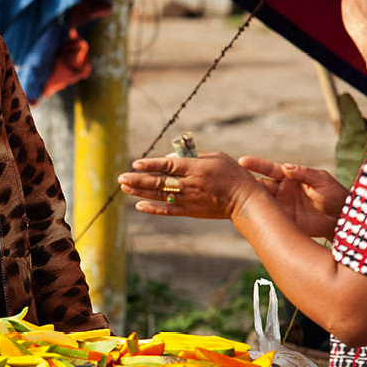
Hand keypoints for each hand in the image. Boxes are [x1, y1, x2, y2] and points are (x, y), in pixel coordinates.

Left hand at [117, 152, 261, 219]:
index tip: (135, 163)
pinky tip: (139, 205)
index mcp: (196, 168)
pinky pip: (168, 210)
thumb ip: (193, 156)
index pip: (168, 165)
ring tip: (124, 187)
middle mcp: (190, 184)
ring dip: (140, 191)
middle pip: (159, 181)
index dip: (150, 164)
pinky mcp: (190, 211)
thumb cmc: (232, 174)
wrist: (245, 200)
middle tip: (121, 178)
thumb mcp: (216, 157)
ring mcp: (189, 199)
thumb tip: (170, 159)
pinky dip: (153, 208)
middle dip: (138, 179)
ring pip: (160, 195)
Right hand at [237, 156, 347, 237]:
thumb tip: (285, 167)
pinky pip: (267, 219)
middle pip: (259, 185)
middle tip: (231, 181)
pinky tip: (246, 216)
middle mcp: (281, 190)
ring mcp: (280, 206)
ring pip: (259, 202)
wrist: (342, 219)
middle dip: (245, 183)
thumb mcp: (321, 181)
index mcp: (289, 177)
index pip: (269, 169)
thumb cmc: (334, 195)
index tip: (242, 161)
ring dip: (248, 200)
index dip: (256, 165)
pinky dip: (257, 217)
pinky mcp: (282, 221)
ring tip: (232, 199)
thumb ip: (304, 173)